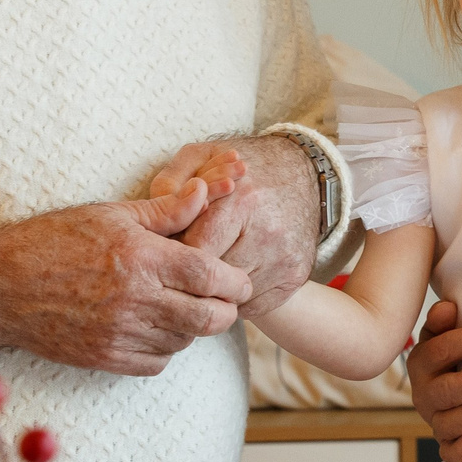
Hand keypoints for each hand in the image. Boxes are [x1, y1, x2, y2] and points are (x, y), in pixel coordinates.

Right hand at [0, 176, 250, 375]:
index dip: (235, 281)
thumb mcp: (111, 214)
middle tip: (223, 300)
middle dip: (225, 310)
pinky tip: (155, 327)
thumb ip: (165, 210)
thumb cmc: (54, 240)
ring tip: (183, 307)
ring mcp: (119, 333)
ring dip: (193, 327)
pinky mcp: (105, 358)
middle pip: (207, 317)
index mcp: (140, 258)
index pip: (210, 275)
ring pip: (184, 341)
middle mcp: (134, 299)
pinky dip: (166, 348)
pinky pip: (156, 362)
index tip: (240, 280)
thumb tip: (206, 191)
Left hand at [168, 135, 320, 317]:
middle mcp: (268, 235)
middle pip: (211, 278)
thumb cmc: (246, 168)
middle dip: (191, 273)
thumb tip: (154, 222)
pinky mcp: (294, 279)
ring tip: (210, 265)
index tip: (167, 249)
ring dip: (213, 289)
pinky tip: (233, 273)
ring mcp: (284, 261)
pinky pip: (251, 305)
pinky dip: (235, 297)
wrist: (307, 176)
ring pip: (229, 297)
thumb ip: (171, 183)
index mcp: (243, 202)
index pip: (192, 250)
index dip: (173, 253)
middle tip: (182, 262)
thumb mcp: (204, 157)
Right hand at [408, 299, 461, 461]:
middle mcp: (425, 393)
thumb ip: (445, 321)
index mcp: (423, 362)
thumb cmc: (456, 354)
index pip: (439, 350)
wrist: (451, 384)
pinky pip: (449, 452)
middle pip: (445, 390)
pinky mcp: (447, 441)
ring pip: (448, 422)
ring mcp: (435, 419)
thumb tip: (448, 307)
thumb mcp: (446, 333)